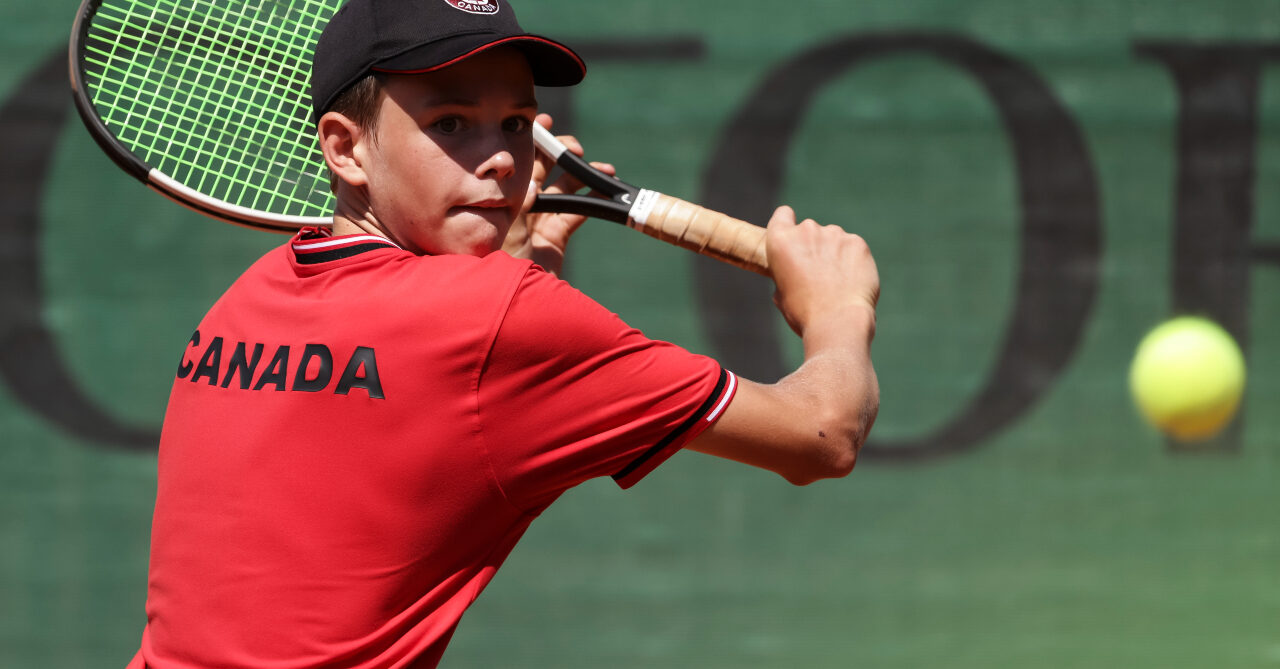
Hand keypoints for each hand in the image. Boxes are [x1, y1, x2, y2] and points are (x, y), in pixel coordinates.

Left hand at [503, 114, 615, 276]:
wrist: (515, 305)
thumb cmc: (500, 267)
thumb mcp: (507, 232)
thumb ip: (521, 207)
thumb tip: (535, 183)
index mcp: (501, 198)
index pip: (515, 162)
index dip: (530, 141)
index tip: (543, 121)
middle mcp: (518, 206)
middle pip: (541, 169)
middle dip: (560, 153)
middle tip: (575, 146)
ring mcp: (537, 222)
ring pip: (563, 189)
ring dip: (582, 175)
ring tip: (602, 167)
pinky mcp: (555, 239)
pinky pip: (576, 213)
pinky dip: (591, 199)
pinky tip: (604, 186)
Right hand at [766, 206, 879, 337]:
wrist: (837, 322)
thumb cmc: (804, 313)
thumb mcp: (781, 294)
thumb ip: (785, 272)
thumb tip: (794, 272)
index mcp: (780, 241)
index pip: (783, 214)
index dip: (788, 224)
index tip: (794, 239)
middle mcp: (806, 231)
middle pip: (810, 230)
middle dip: (813, 246)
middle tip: (818, 273)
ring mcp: (834, 234)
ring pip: (834, 238)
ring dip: (834, 253)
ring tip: (837, 282)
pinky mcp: (857, 243)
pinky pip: (853, 247)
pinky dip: (853, 260)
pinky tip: (852, 281)